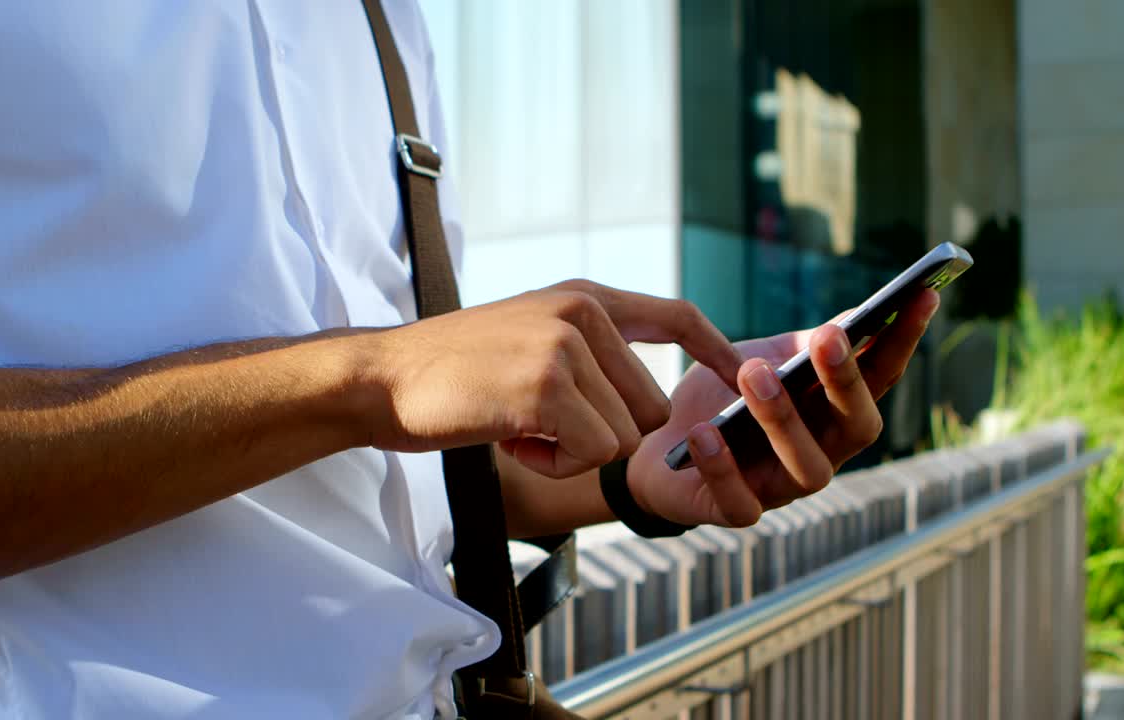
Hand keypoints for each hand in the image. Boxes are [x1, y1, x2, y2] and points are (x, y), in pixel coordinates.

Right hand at [365, 280, 741, 477]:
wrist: (384, 378)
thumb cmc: (454, 372)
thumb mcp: (530, 334)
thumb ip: (588, 348)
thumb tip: (649, 401)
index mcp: (584, 297)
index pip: (675, 315)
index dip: (714, 350)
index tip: (738, 378)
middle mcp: (583, 312)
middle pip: (651, 406)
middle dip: (604, 434)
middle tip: (539, 423)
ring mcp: (566, 346)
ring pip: (622, 436)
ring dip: (572, 452)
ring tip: (518, 426)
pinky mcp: (547, 387)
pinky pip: (591, 454)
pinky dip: (553, 465)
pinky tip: (511, 440)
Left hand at [625, 289, 940, 526]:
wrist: (654, 442)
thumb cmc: (717, 399)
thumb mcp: (758, 360)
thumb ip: (800, 348)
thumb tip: (854, 318)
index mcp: (831, 414)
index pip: (879, 379)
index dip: (903, 341)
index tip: (922, 295)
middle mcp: (820, 454)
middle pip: (856, 429)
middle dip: (847, 383)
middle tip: (828, 338)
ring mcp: (780, 488)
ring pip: (807, 469)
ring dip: (783, 420)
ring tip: (754, 376)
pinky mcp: (733, 511)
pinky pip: (738, 501)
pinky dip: (722, 466)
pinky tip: (703, 433)